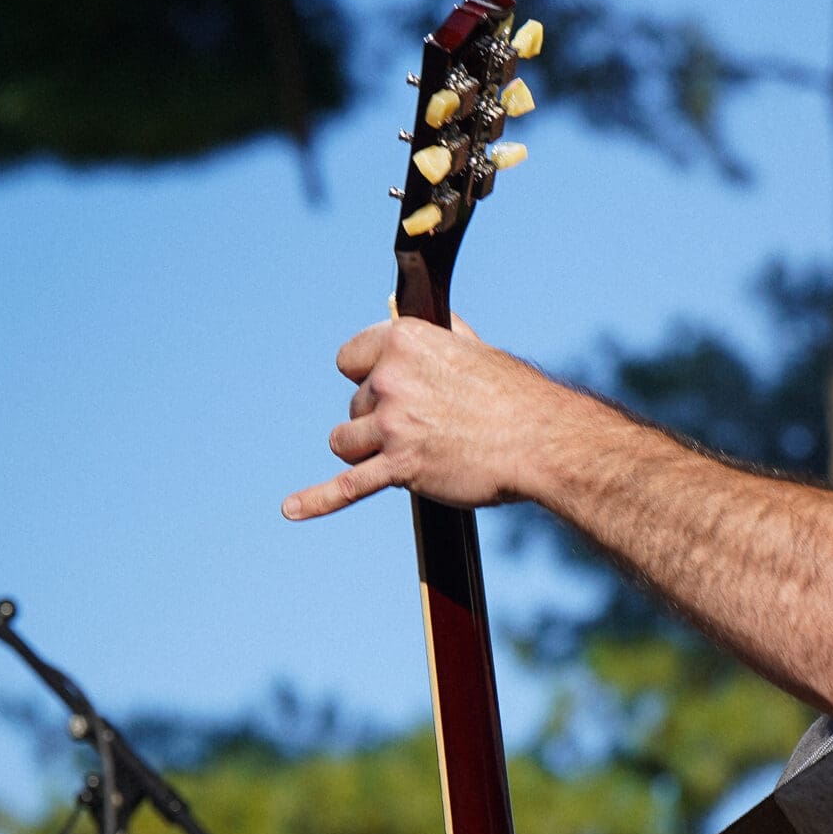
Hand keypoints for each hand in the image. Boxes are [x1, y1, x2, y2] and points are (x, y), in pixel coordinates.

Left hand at [282, 316, 548, 521]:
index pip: (351, 360)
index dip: (369, 377)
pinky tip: (291, 509)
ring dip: (366, 451)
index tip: (392, 390)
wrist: (542, 443)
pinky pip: (348, 486)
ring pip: (345, 442)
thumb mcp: (477, 351)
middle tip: (427, 429)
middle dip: (380, 420)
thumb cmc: (517, 398)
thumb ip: (446, 337)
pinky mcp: (400, 468)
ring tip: (402, 456)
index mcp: (404, 342)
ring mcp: (393, 425)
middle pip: (354, 405)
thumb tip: (442, 323)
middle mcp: (391, 379)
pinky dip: (317, 499)